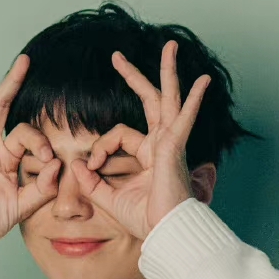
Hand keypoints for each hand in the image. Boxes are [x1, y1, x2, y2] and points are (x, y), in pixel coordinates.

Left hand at [70, 40, 210, 239]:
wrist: (164, 232)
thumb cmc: (144, 220)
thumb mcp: (107, 198)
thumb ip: (90, 181)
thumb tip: (75, 162)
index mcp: (147, 154)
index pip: (117, 135)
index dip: (100, 147)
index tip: (92, 165)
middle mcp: (161, 144)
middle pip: (148, 101)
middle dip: (134, 76)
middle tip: (117, 55)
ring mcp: (171, 143)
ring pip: (167, 99)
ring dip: (168, 71)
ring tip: (170, 47)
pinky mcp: (175, 147)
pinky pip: (184, 118)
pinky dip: (194, 100)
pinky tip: (203, 81)